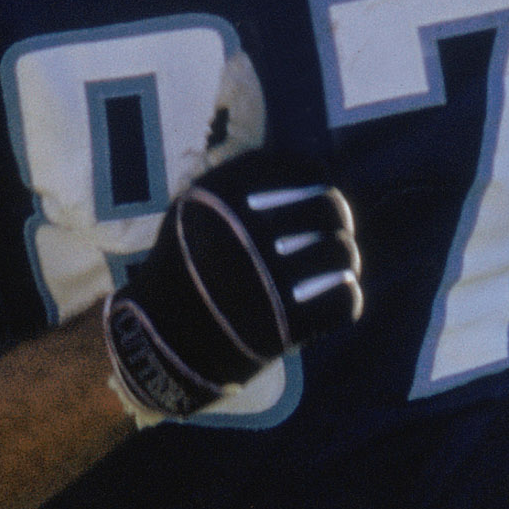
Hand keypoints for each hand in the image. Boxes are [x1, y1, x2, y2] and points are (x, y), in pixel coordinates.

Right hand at [103, 152, 361, 422]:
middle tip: (333, 229)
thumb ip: (237, 184)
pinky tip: (336, 294)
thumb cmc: (183, 268)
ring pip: (343, 254)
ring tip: (334, 266)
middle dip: (337, 217)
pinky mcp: (286, 325)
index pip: (301, 169)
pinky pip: (346, 300)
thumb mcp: (192, 209)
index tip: (318, 188)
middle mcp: (249, 232)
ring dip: (344, 258)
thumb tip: (307, 171)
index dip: (317, 178)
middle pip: (330, 207)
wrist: (162, 339)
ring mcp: (269, 280)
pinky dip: (346, 296)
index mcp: (226, 196)